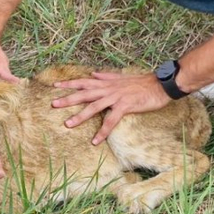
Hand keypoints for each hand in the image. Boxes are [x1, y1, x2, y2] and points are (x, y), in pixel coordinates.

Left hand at [52, 72, 171, 144]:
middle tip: (53, 104)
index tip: (55, 85)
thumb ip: (106, 76)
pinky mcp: (125, 106)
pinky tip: (95, 140)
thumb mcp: (122, 76)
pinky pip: (111, 120)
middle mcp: (108, 88)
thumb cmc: (142, 82)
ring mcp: (116, 97)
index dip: (69, 83)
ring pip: (94, 107)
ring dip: (80, 116)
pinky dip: (103, 131)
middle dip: (68, 99)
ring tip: (67, 124)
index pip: (84, 81)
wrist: (160, 84)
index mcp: (107, 82)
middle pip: (84, 94)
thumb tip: (94, 73)